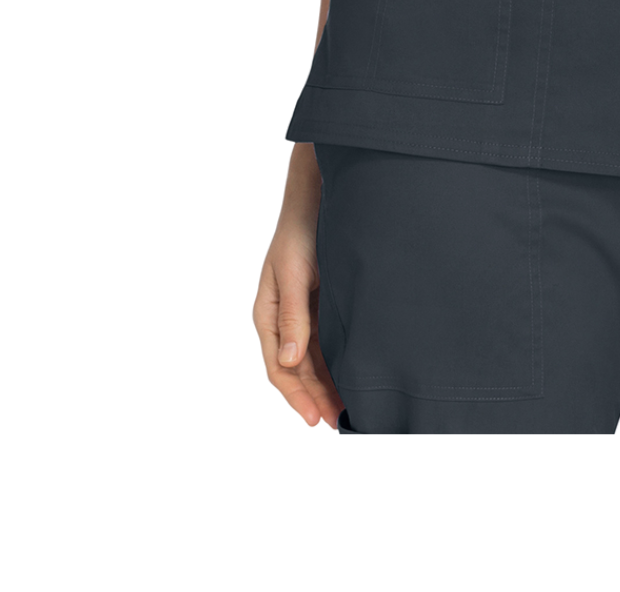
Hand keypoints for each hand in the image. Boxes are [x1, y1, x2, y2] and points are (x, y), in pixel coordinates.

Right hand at [253, 149, 343, 427]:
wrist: (318, 197)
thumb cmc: (300, 232)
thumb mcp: (294, 273)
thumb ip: (293, 317)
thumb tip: (290, 362)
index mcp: (268, 315)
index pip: (280, 368)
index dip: (297, 396)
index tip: (316, 418)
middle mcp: (284, 320)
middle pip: (298, 371)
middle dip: (315, 397)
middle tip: (338, 422)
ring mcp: (303, 314)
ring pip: (314, 360)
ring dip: (327, 384)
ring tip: (348, 409)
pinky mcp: (322, 305)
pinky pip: (328, 342)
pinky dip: (337, 362)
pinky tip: (352, 375)